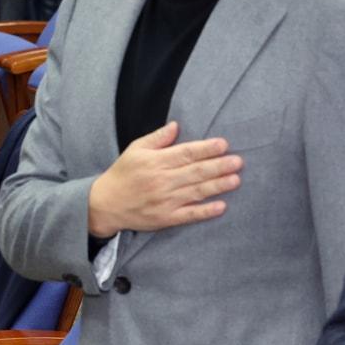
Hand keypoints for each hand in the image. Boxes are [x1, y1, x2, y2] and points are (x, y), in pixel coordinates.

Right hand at [87, 122, 241, 237]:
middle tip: (238, 161)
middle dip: (219, 166)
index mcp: (155, 162)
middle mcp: (162, 180)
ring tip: (236, 180)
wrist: (105, 204)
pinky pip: (189, 215)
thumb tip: (176, 126)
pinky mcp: (166, 218)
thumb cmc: (122, 174)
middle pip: (195, 172)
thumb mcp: (135, 149)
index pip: (186, 153)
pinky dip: (205, 211)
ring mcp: (165, 201)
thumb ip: (157, 138)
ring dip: (218, 186)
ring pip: (196, 192)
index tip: (223, 144)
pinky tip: (221, 206)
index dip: (206, 149)